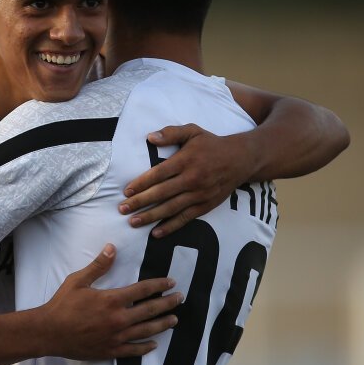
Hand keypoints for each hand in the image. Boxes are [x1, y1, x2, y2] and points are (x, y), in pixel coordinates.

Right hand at [38, 245, 181, 359]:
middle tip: (180, 299)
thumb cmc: (62, 305)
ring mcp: (116, 337)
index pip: (143, 290)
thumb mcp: (78, 281)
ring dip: (162, 324)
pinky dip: (145, 348)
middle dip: (168, 303)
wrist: (48, 332)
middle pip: (150, 310)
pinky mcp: (110, 350)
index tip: (171, 282)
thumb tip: (112, 248)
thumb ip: (98, 266)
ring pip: (146, 330)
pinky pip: (133, 350)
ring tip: (174, 320)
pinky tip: (154, 345)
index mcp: (112, 300)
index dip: (159, 285)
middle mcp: (118, 319)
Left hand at [119, 124, 262, 236]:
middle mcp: (192, 179)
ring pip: (171, 208)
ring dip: (150, 216)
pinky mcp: (206, 205)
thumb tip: (150, 137)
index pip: (158, 174)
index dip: (141, 183)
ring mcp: (199, 194)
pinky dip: (170, 226)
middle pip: (161, 193)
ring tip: (133, 222)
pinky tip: (156, 233)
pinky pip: (185, 218)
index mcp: (186, 160)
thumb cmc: (211, 144)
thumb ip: (171, 133)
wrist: (241, 159)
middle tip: (122, 209)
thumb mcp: (193, 131)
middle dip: (140, 202)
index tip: (126, 191)